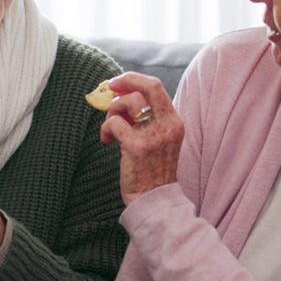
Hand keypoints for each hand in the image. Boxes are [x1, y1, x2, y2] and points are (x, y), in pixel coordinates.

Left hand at [99, 72, 183, 205]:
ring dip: (112, 110)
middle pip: (146, 87)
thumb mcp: (159, 140)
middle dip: (124, 82)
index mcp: (174, 122)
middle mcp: (168, 125)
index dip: (134, 79)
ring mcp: (154, 135)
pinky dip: (106, 128)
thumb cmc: (151, 170)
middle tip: (110, 89)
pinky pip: (114, 122)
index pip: (156, 87)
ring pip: (128, 103)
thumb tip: (121, 96)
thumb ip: (147, 118)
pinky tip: (106, 140)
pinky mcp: (137, 146)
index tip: (118, 83)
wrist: (153, 200)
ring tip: (110, 127)